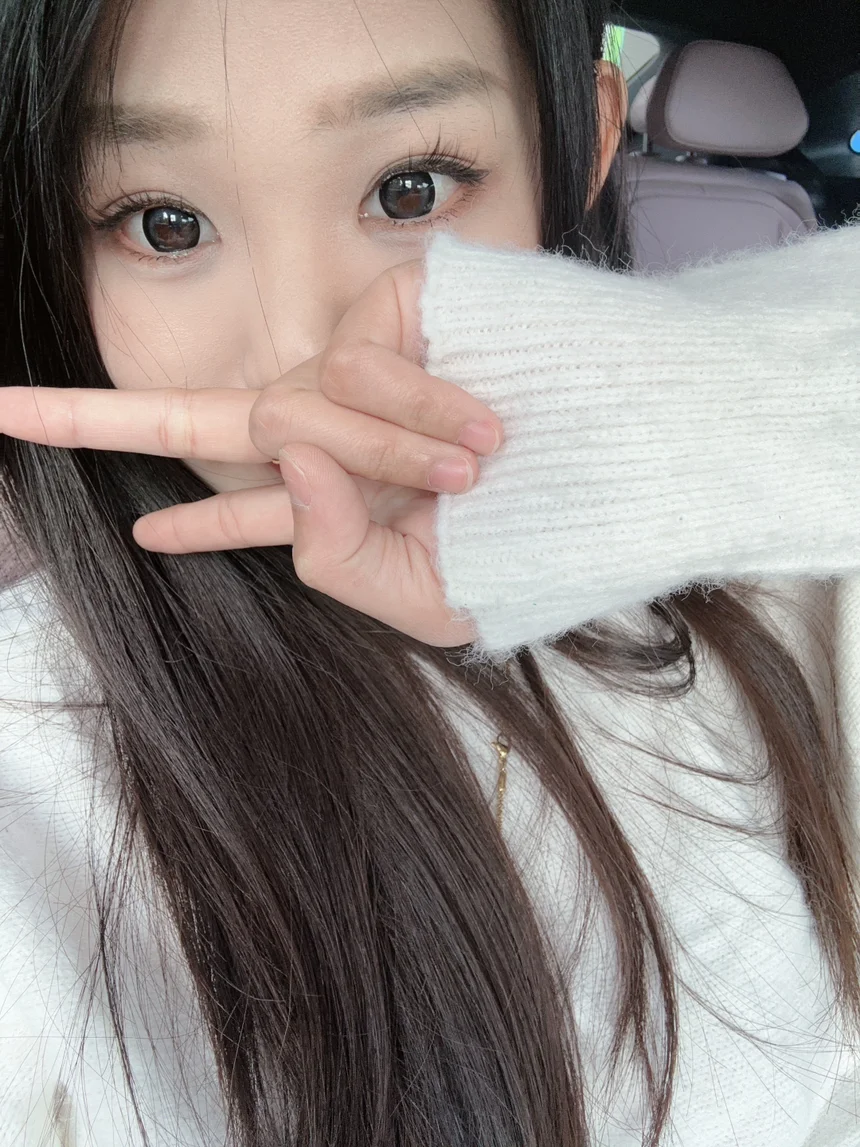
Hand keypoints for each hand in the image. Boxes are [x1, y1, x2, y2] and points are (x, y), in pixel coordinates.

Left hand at [0, 259, 503, 645]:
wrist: (613, 489)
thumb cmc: (527, 550)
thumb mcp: (427, 601)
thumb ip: (329, 554)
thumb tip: (283, 456)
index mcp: (337, 503)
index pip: (240, 501)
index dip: (182, 505)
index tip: (112, 507)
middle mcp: (333, 433)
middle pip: (199, 418)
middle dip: (94, 417)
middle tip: (0, 408)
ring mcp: (358, 374)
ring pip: (294, 405)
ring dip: (379, 452)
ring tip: (466, 479)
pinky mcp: (400, 314)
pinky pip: (355, 365)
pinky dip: (411, 408)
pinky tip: (473, 435)